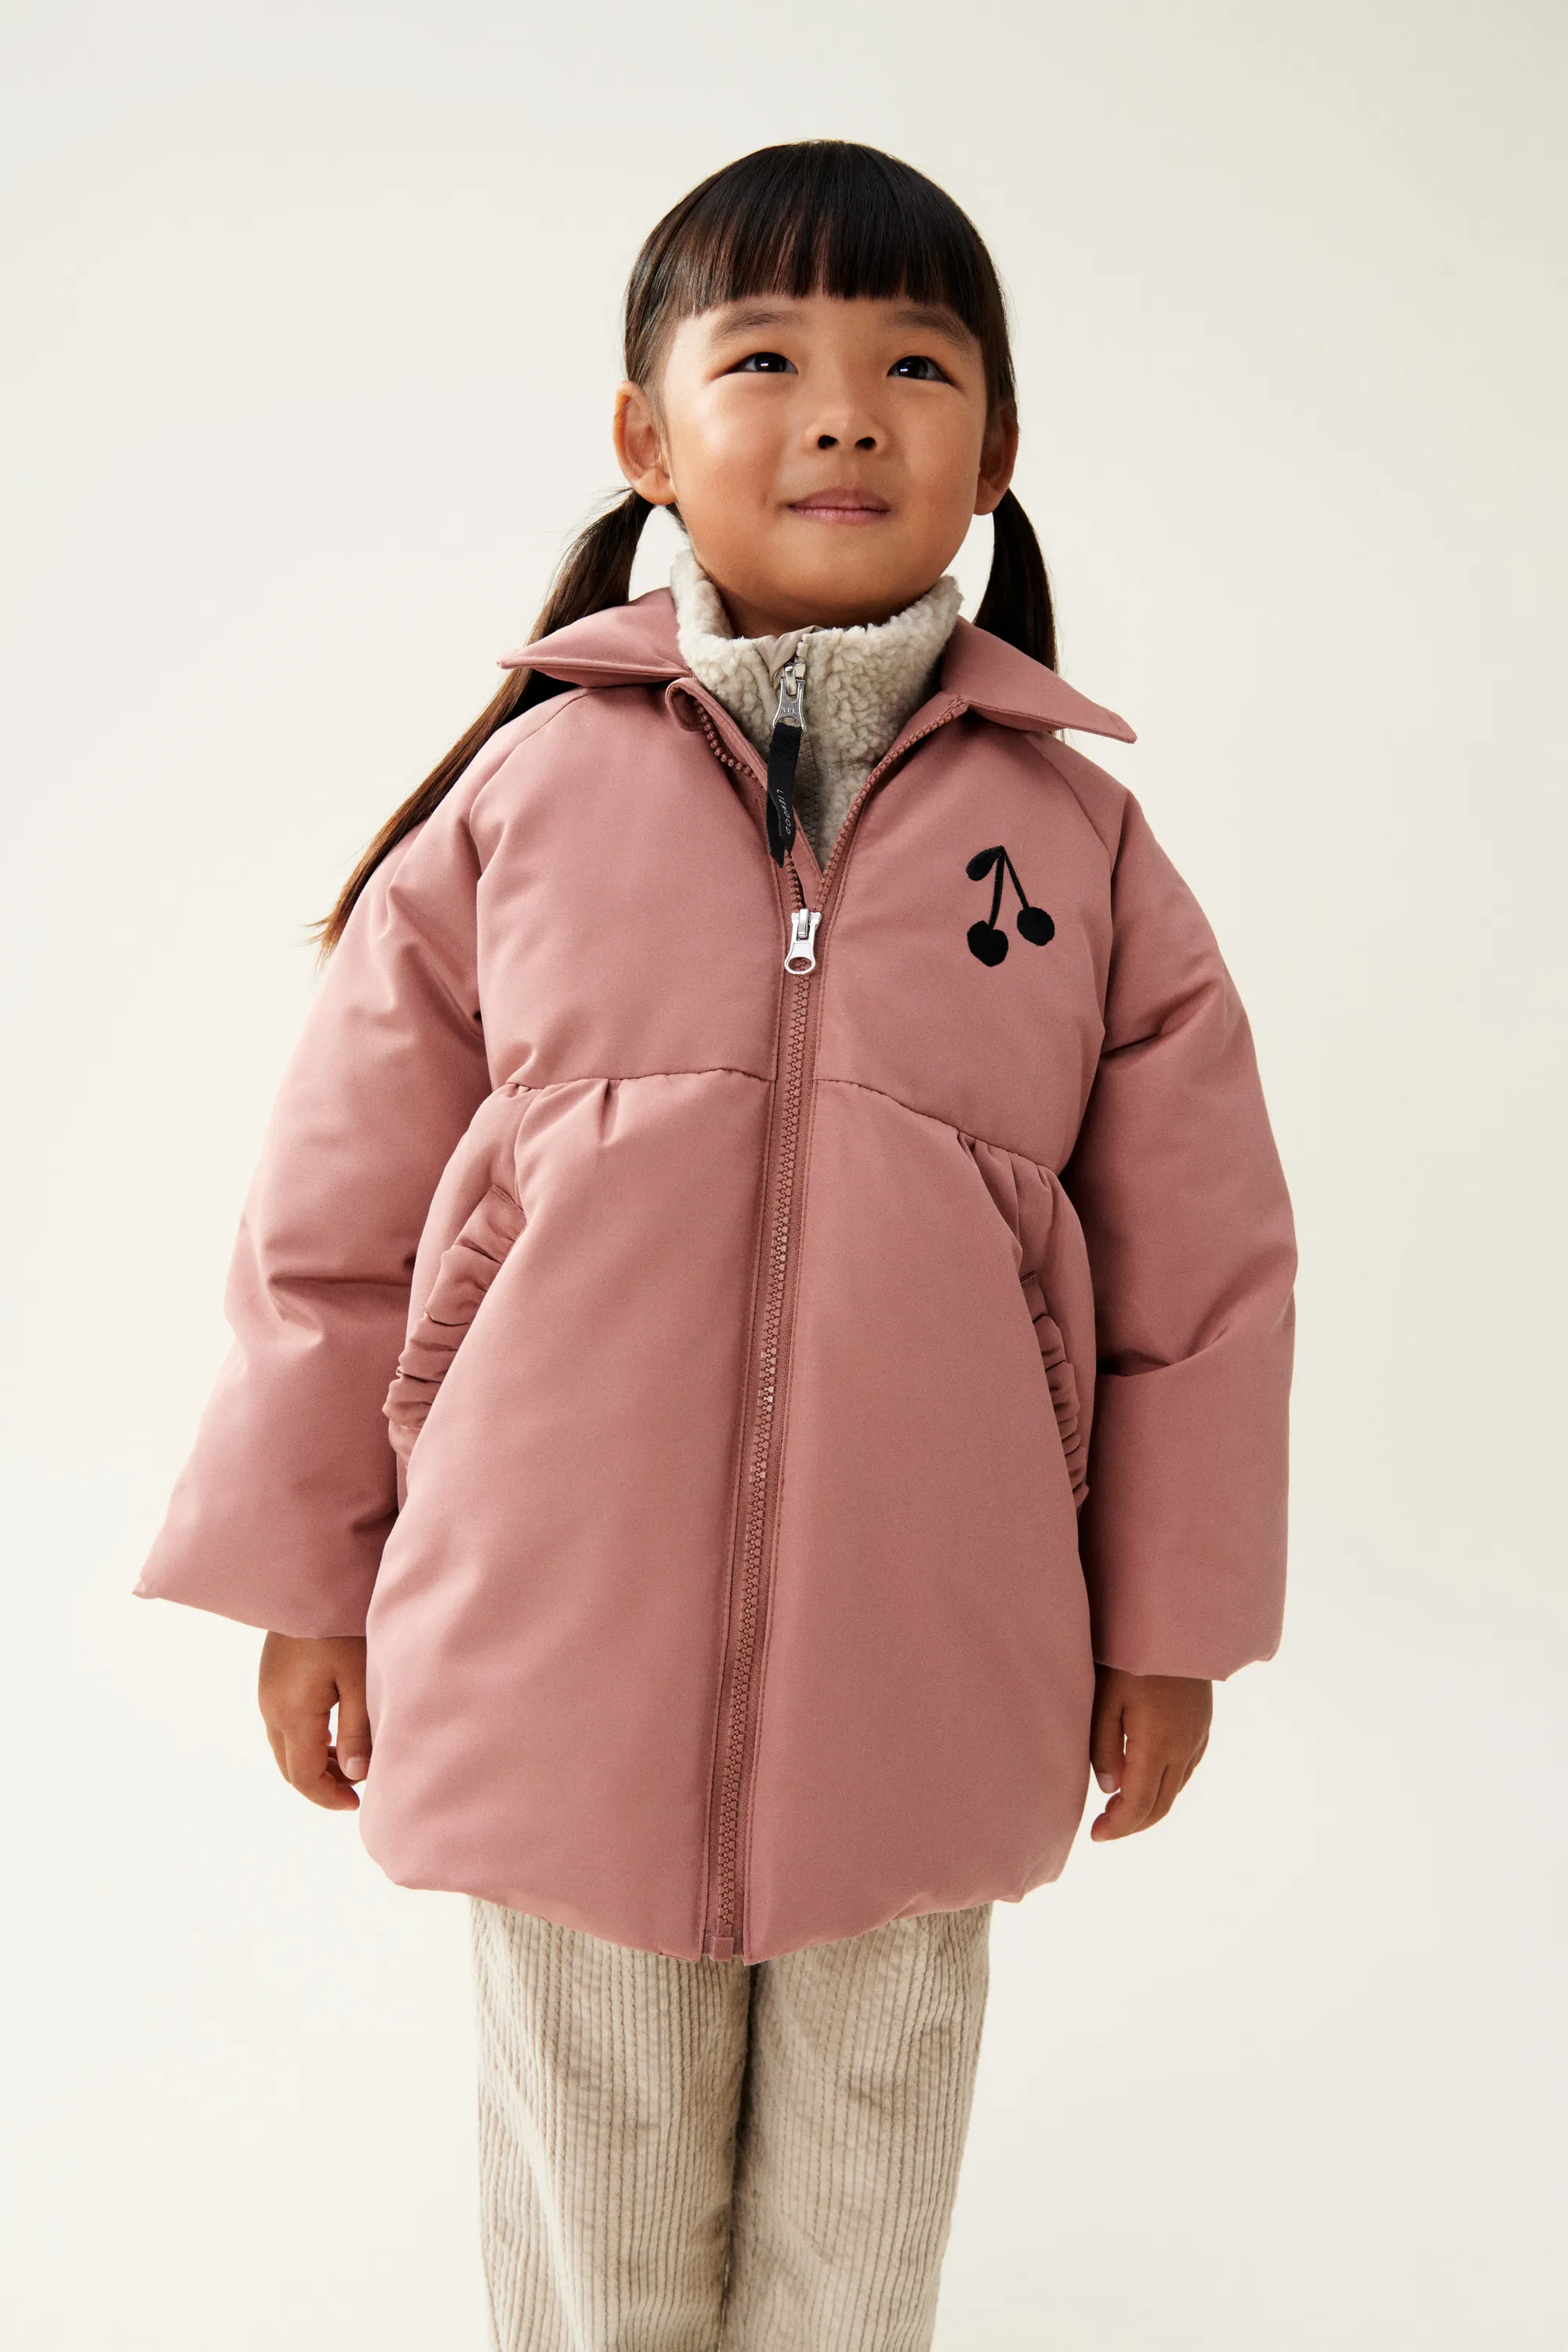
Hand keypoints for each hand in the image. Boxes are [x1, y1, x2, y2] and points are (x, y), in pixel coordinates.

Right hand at [258, 1632, 371, 1810]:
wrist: (309, 1578)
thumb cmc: (342, 1625)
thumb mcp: (359, 1678)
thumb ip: (358, 1731)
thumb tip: (356, 1776)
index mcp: (291, 1714)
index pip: (303, 1776)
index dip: (328, 1797)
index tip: (358, 1804)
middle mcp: (271, 1708)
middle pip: (290, 1766)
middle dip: (322, 1783)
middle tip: (357, 1785)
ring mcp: (267, 1692)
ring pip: (285, 1746)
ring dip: (314, 1761)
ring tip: (352, 1759)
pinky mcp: (272, 1678)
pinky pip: (283, 1724)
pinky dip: (307, 1739)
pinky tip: (335, 1729)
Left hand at [1088, 1666, 1210, 1841]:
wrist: (1176, 1620)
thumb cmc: (1131, 1654)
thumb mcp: (1105, 1698)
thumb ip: (1104, 1747)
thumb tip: (1110, 1790)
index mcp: (1157, 1743)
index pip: (1139, 1804)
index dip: (1118, 1827)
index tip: (1096, 1836)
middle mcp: (1184, 1746)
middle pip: (1161, 1804)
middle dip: (1132, 1824)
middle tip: (1104, 1829)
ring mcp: (1198, 1735)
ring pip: (1176, 1789)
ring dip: (1150, 1806)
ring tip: (1120, 1809)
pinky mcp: (1203, 1725)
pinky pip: (1187, 1769)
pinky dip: (1167, 1786)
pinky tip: (1149, 1781)